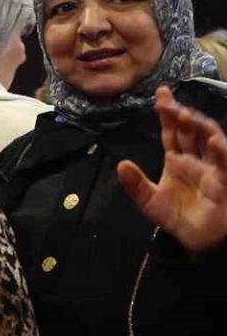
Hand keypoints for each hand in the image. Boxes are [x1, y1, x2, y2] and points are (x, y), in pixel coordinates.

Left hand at [118, 85, 226, 254]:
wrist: (198, 241)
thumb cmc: (178, 218)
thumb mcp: (150, 202)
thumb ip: (136, 185)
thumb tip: (121, 164)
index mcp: (178, 160)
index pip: (172, 132)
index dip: (167, 113)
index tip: (160, 94)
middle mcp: (196, 159)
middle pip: (190, 130)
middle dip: (180, 113)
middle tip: (167, 99)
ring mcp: (213, 167)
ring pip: (210, 139)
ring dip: (199, 125)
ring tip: (184, 114)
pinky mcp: (225, 179)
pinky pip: (225, 162)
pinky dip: (220, 150)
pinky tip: (211, 140)